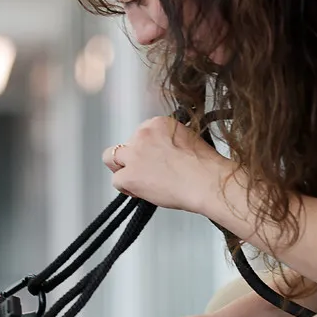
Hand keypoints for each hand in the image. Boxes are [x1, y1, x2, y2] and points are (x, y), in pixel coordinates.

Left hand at [104, 117, 232, 213]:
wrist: (205, 181)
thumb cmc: (205, 165)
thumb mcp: (190, 139)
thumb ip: (172, 141)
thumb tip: (167, 151)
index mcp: (158, 123)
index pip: (142, 133)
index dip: (147, 148)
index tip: (155, 158)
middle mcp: (142, 135)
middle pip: (126, 144)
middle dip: (133, 157)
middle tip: (145, 170)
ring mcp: (134, 155)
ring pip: (111, 158)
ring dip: (121, 168)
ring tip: (135, 179)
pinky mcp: (130, 175)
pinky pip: (116, 181)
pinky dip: (126, 188)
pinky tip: (139, 192)